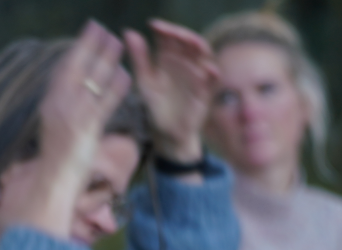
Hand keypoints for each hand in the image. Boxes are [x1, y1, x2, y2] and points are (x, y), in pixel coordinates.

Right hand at [0, 21, 130, 239]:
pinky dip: (115, 89)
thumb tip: (59, 117)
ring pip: (90, 83)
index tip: (84, 39)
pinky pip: (103, 106)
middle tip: (102, 27)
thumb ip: (55, 128)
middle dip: (89, 48)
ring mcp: (70, 121)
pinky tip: (127, 75)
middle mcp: (56, 112)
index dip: (74, 56)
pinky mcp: (85, 133)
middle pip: (75, 72)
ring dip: (105, 60)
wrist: (42, 198)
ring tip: (119, 42)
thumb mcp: (47, 146)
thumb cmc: (42, 179)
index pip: (61, 77)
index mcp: (47, 113)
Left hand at [124, 19, 218, 162]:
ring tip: (191, 43)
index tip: (153, 26)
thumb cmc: (155, 105)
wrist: (166, 132)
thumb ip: (139, 58)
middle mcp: (184, 62)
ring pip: (203, 55)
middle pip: (188, 41)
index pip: (169, 37)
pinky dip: (212, 73)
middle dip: (181, 35)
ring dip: (199, 48)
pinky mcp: (205, 91)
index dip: (164, 29)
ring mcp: (197, 74)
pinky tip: (207, 69)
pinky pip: (213, 80)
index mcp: (168, 58)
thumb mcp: (144, 81)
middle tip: (172, 33)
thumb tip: (128, 32)